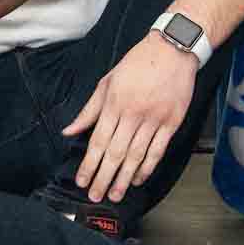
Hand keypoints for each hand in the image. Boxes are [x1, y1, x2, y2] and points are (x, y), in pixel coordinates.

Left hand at [61, 32, 197, 202]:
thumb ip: (89, 110)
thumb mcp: (108, 81)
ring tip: (115, 194)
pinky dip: (147, 167)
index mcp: (114, 103)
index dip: (89, 164)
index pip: (98, 141)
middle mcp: (133, 113)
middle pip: (115, 153)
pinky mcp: (172, 122)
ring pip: (136, 156)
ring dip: (124, 179)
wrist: (173, 49)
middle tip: (95, 196)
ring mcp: (154, 119)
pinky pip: (158, 151)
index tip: (82, 181)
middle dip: (103, 178)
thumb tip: (69, 131)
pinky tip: (138, 179)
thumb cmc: (139, 62)